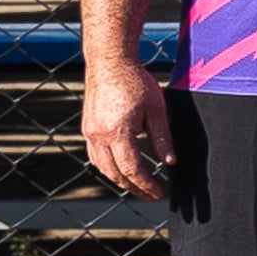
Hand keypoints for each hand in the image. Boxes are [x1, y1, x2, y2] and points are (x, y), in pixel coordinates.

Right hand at [83, 62, 174, 199]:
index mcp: (118, 132)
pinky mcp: (88, 128)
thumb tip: (169, 163)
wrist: (109, 61)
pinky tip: (121, 169)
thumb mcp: (156, 109)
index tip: (159, 193)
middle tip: (151, 194)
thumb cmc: (135, 81)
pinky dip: (109, 168)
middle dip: (135, 188)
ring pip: (103, 168)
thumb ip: (162, 138)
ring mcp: (90, 133)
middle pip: (116, 174)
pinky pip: (95, 157)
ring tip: (138, 186)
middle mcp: (99, 136)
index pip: (132, 170)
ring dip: (121, 181)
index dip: (146, 185)